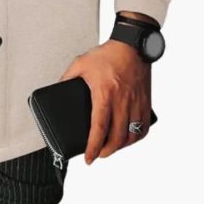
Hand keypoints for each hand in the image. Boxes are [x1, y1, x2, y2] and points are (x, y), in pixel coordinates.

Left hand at [59, 40, 150, 164]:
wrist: (132, 45)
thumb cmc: (108, 54)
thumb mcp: (80, 63)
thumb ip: (67, 78)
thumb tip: (57, 88)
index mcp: (105, 94)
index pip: (99, 128)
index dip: (93, 147)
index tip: (88, 159)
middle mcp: (122, 101)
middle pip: (117, 138)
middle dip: (106, 151)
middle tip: (97, 154)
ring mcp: (136, 102)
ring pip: (132, 135)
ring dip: (121, 147)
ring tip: (111, 148)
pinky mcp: (145, 101)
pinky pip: (144, 126)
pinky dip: (136, 137)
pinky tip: (129, 137)